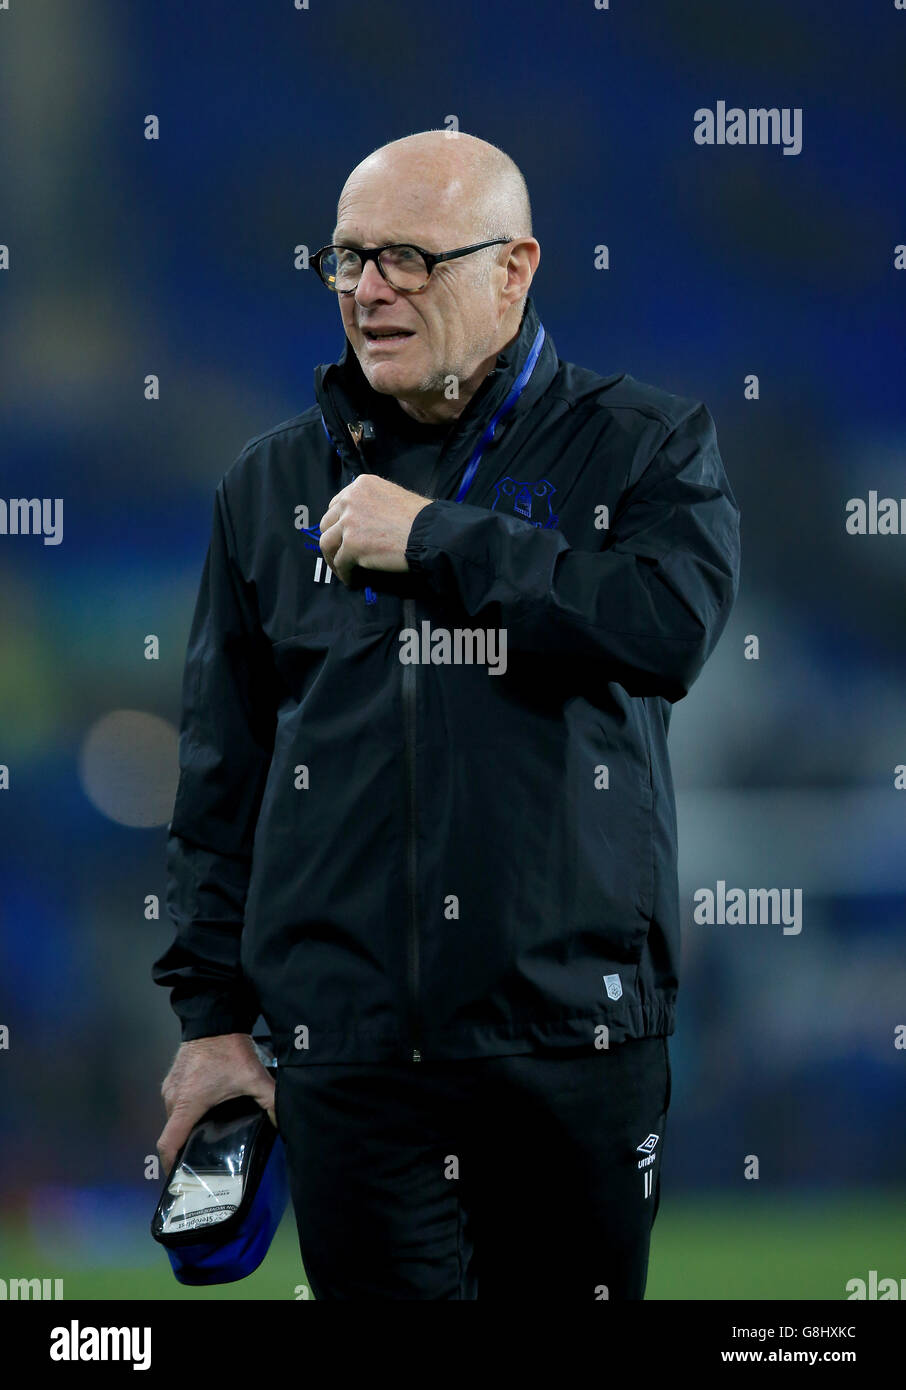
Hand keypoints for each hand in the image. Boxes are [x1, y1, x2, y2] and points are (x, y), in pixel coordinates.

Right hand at [156, 1034, 276, 1175]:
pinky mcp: (173, 1076)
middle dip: (185, 1146)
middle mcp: (172, 1098)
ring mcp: (170, 1086)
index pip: (167, 1143)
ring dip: (187, 1126)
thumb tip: (283, 1122)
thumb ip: (270, 1101)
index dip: (169, 1163)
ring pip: (175, 1116)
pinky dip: (187, 1111)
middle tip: (204, 1158)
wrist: (214, 1018)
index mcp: (186, 1104)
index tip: (178, 1176)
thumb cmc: (228, 1049)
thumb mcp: (253, 1077)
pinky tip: (207, 1110)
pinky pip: (176, 1101)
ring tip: (208, 1135)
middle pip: (173, 1132)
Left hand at [319, 475, 431, 585]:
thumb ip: (372, 503)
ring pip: (327, 543)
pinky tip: (352, 579)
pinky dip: (344, 573)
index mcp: (360, 485)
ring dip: (333, 558)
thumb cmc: (420, 518)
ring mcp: (349, 522)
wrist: (430, 533)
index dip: (338, 523)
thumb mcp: (392, 496)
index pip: (336, 504)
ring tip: (342, 569)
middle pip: (327, 523)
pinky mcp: (352, 545)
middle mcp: (350, 499)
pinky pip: (340, 563)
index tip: (342, 536)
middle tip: (339, 554)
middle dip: (332, 540)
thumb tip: (362, 522)